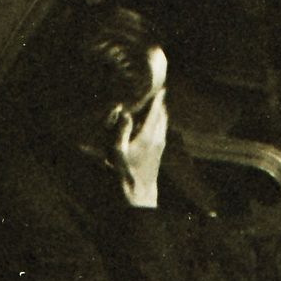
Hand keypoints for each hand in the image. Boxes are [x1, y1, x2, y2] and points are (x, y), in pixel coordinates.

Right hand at [113, 86, 168, 207]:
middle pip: (162, 116)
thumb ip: (121, 130)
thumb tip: (125, 112)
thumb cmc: (124, 172)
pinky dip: (159, 123)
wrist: (139, 193)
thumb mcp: (117, 150)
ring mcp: (160, 146)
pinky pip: (162, 131)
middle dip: (159, 104)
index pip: (155, 112)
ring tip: (156, 104)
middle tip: (157, 92)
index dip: (157, 99)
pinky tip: (154, 123)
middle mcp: (158, 138)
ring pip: (163, 124)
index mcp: (148, 135)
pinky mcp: (159, 152)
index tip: (161, 87)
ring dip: (160, 113)